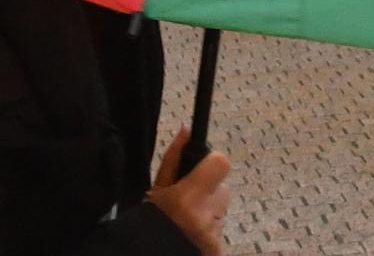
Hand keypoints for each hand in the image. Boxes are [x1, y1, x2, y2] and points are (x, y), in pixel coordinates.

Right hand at [149, 127, 230, 255]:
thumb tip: (187, 130)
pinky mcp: (220, 248)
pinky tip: (193, 233)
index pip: (221, 163)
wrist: (152, 253)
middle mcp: (205, 216)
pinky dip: (210, 229)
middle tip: (189, 200)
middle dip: (210, 190)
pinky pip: (221, 228)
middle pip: (223, 188)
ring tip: (188, 218)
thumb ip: (174, 159)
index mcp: (188, 198)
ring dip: (210, 210)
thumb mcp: (157, 189)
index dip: (213, 163)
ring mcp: (215, 234)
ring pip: (222, 208)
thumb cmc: (150, 222)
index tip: (201, 168)